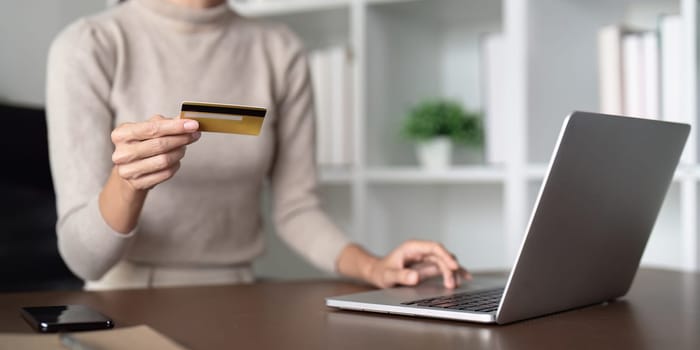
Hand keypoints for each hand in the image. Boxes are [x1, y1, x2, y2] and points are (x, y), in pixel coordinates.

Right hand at [110, 115, 199, 190]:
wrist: (130, 170)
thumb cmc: (141, 145)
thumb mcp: (147, 129)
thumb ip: (165, 123)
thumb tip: (184, 119)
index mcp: (121, 134)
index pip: (152, 128)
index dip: (175, 126)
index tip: (193, 124)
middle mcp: (122, 153)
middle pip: (160, 145)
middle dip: (181, 139)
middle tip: (194, 135)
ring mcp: (128, 170)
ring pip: (164, 160)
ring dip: (179, 152)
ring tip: (183, 147)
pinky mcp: (138, 183)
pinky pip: (166, 173)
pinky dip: (175, 165)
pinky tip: (176, 160)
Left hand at [356, 240, 470, 288]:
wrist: (378, 273)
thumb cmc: (381, 272)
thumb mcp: (388, 276)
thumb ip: (400, 276)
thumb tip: (415, 277)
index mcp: (412, 247)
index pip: (434, 247)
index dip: (446, 255)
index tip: (453, 266)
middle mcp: (421, 251)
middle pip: (441, 256)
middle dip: (449, 269)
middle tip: (451, 285)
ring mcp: (426, 258)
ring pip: (445, 261)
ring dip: (452, 272)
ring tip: (455, 285)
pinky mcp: (428, 266)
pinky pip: (444, 267)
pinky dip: (454, 272)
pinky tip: (464, 277)